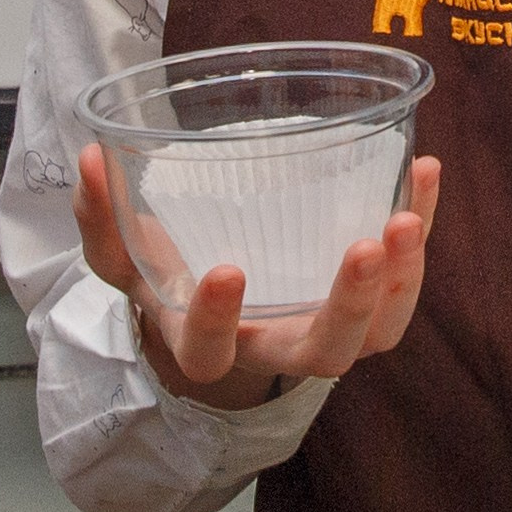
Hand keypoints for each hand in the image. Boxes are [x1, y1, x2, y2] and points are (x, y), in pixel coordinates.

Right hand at [72, 143, 441, 413]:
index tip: (226, 268)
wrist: (219, 287)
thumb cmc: (170, 269)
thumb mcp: (125, 250)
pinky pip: (407, 271)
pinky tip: (424, 169)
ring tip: (405, 217)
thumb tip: (88, 158)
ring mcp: (332, 324)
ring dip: (403, 277)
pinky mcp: (371, 292)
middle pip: (324, 352)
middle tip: (365, 246)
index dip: (218, 321)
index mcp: (209, 344)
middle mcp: (277, 344)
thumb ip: (101, 213)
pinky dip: (422, 221)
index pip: (211, 353)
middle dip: (350, 306)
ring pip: (382, 330)